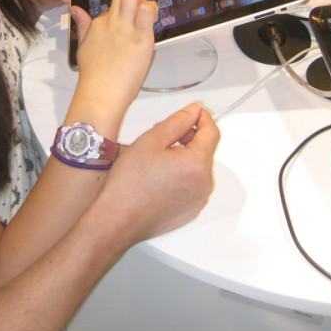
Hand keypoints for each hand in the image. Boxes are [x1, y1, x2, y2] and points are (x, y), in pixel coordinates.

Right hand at [69, 0, 157, 115]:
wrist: (100, 92)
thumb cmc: (94, 75)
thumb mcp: (82, 46)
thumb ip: (82, 25)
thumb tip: (75, 9)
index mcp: (99, 23)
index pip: (115, 4)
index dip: (124, 9)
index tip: (129, 19)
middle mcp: (112, 21)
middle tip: (139, 12)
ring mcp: (125, 28)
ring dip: (144, 1)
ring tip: (148, 17)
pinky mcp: (140, 37)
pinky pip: (148, 11)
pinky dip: (152, 11)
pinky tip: (152, 23)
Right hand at [96, 103, 219, 245]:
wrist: (118, 219)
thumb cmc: (129, 185)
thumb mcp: (151, 140)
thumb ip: (177, 121)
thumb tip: (193, 112)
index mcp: (196, 165)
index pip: (212, 132)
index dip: (202, 116)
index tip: (193, 110)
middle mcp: (204, 184)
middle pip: (205, 149)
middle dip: (188, 136)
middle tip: (164, 135)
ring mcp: (198, 199)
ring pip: (198, 166)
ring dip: (184, 155)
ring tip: (157, 157)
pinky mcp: (191, 209)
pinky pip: (193, 183)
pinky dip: (182, 174)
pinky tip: (159, 175)